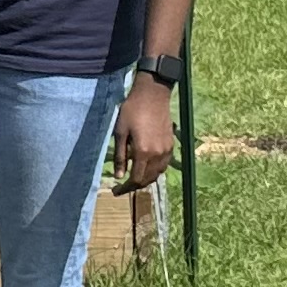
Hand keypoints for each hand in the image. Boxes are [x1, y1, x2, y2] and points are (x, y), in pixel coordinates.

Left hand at [112, 73, 176, 191]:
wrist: (153, 95)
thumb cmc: (132, 110)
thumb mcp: (120, 132)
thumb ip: (120, 156)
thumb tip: (119, 176)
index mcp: (143, 152)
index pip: (136, 179)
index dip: (125, 188)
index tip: (115, 191)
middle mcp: (157, 154)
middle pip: (147, 179)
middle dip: (134, 186)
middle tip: (122, 187)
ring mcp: (166, 150)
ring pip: (157, 174)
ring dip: (145, 180)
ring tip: (133, 179)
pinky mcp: (171, 144)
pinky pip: (163, 165)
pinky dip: (154, 171)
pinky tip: (146, 168)